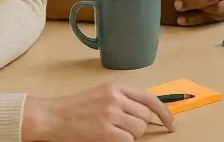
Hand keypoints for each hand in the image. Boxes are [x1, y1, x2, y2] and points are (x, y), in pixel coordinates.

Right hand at [22, 82, 175, 141]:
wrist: (51, 116)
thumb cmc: (75, 108)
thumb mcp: (102, 94)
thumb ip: (123, 99)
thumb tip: (145, 113)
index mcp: (117, 87)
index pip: (150, 98)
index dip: (165, 113)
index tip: (171, 124)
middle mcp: (117, 98)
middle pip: (145, 116)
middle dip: (138, 127)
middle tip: (122, 129)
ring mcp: (111, 114)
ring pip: (139, 130)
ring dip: (130, 136)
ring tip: (113, 133)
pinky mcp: (105, 131)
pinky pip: (128, 141)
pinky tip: (110, 139)